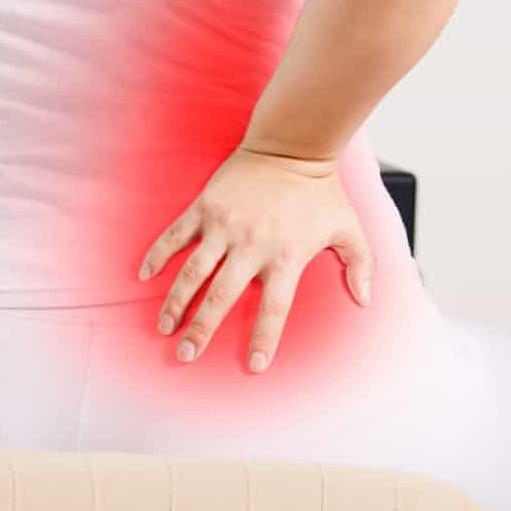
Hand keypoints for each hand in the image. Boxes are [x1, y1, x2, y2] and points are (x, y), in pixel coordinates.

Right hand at [136, 143, 374, 373]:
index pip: (274, 309)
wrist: (292, 144)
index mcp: (286, 257)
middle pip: (221, 297)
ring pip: (192, 272)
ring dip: (176, 302)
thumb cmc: (320, 190)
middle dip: (202, 330)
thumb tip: (365, 299)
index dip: (264, 338)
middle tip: (186, 355)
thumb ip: (361, 264)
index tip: (255, 365)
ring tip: (165, 326)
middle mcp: (251, 245)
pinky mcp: (205, 206)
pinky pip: (175, 235)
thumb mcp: (348, 227)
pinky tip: (144, 275)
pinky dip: (157, 255)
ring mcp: (224, 226)